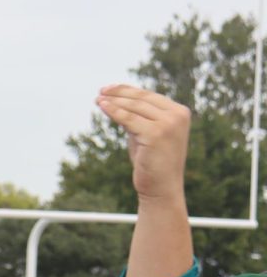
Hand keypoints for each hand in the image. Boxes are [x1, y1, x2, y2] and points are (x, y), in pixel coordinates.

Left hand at [95, 85, 189, 203]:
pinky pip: (128, 119)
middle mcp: (177, 115)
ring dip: (114, 101)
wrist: (161, 188)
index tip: (110, 88)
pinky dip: (113, 111)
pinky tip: (102, 106)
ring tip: (97, 99)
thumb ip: (137, 118)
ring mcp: (168, 124)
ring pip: (134, 107)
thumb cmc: (152, 163)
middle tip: (101, 91)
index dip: (128, 90)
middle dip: (119, 93)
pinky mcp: (155, 133)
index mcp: (180, 113)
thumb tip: (116, 101)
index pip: (150, 96)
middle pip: (141, 99)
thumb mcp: (145, 134)